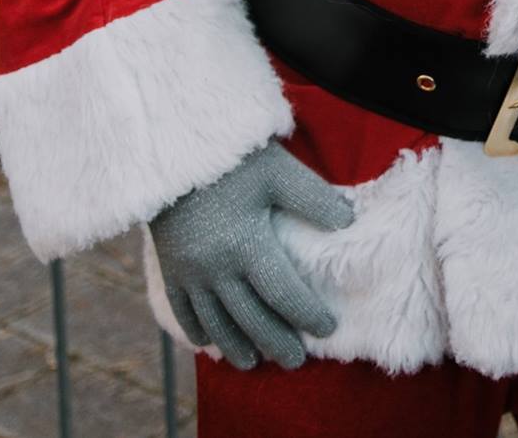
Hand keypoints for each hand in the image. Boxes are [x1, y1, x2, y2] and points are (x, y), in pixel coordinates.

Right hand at [148, 141, 353, 369]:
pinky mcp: (169, 268)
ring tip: (253, 362)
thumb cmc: (234, 162)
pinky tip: (209, 342)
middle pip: (250, 316)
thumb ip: (314, 198)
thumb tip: (347, 221)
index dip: (306, 314)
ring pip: (215, 320)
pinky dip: (197, 330)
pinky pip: (182, 309)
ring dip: (236, 344)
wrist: (172, 154)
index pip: (283, 292)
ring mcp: (189, 272)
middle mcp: (216, 267)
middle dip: (275, 341)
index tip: (327, 328)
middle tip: (295, 362)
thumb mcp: (279, 172)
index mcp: (246, 245)